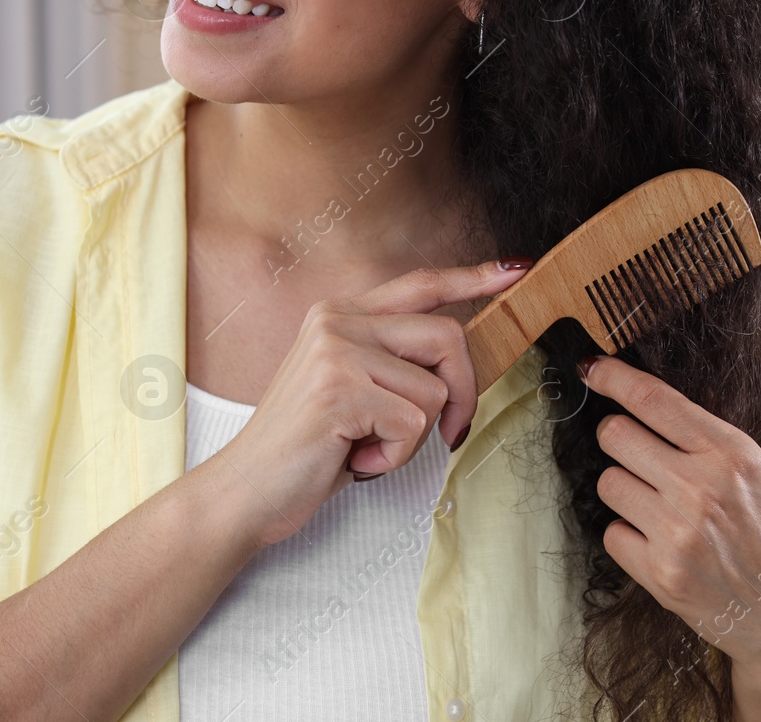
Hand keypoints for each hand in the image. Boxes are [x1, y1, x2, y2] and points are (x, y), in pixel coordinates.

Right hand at [217, 260, 529, 548]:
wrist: (246, 490)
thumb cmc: (306, 448)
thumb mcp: (353, 391)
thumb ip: (394, 363)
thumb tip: (459, 362)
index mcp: (340, 314)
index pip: (421, 284)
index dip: (472, 277)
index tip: (514, 270)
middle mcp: (336, 321)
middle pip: (448, 337)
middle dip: (464, 394)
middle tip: (448, 434)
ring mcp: (335, 352)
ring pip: (435, 390)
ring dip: (413, 438)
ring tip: (367, 448)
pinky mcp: (339, 391)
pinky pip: (413, 424)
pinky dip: (394, 457)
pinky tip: (355, 461)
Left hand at [578, 355, 760, 721]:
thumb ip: (719, 447)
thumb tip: (664, 416)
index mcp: (734, 455)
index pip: (652, 400)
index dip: (613, 377)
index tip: (594, 370)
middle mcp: (701, 488)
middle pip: (615, 435)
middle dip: (619, 437)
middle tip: (637, 452)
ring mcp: (677, 534)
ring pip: (608, 484)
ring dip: (626, 489)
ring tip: (661, 507)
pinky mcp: (660, 575)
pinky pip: (612, 534)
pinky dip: (628, 535)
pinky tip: (661, 543)